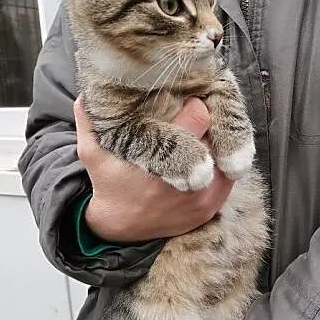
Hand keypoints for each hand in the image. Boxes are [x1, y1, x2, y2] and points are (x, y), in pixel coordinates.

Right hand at [74, 96, 233, 242]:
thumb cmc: (109, 184)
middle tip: (192, 119)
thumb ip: (91, 119)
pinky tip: (202, 157)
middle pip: (218, 133)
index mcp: (163, 162)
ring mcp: (206, 197)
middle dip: (206, 123)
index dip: (192, 104)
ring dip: (214, 142)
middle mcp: (191, 181)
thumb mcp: (92, 152)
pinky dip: (218, 163)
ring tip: (196, 138)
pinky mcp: (213, 208)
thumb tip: (90, 89)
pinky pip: (228, 175)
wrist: (122, 230)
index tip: (183, 104)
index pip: (200, 115)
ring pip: (227, 153)